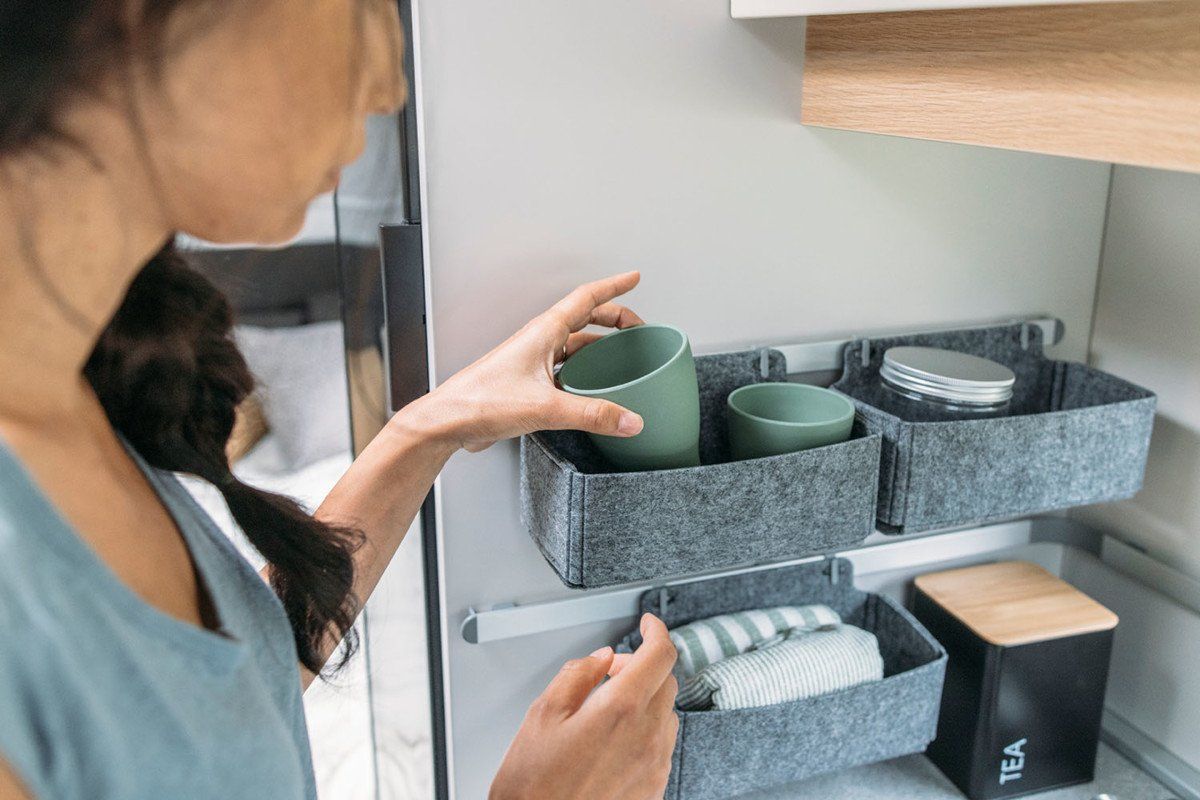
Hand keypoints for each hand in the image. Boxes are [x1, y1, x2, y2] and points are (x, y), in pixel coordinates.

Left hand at [404, 271, 646, 452]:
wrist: (449, 421)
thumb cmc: (481, 401)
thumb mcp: (545, 408)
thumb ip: (592, 414)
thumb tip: (629, 419)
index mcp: (543, 332)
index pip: (587, 298)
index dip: (614, 286)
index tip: (634, 278)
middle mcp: (539, 342)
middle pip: (585, 319)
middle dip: (614, 318)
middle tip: (637, 327)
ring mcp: (533, 362)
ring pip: (575, 345)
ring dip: (599, 346)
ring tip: (621, 355)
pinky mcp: (528, 383)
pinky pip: (565, 369)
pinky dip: (584, 372)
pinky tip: (593, 388)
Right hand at [489, 614, 678, 799]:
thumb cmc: (533, 787)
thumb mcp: (542, 715)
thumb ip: (577, 675)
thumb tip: (600, 659)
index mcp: (620, 710)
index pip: (660, 654)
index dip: (656, 631)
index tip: (647, 625)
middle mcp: (646, 737)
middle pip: (667, 682)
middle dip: (643, 667)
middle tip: (611, 672)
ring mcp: (654, 766)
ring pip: (666, 714)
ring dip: (646, 701)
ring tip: (608, 710)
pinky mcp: (654, 789)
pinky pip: (662, 747)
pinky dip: (645, 732)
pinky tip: (614, 741)